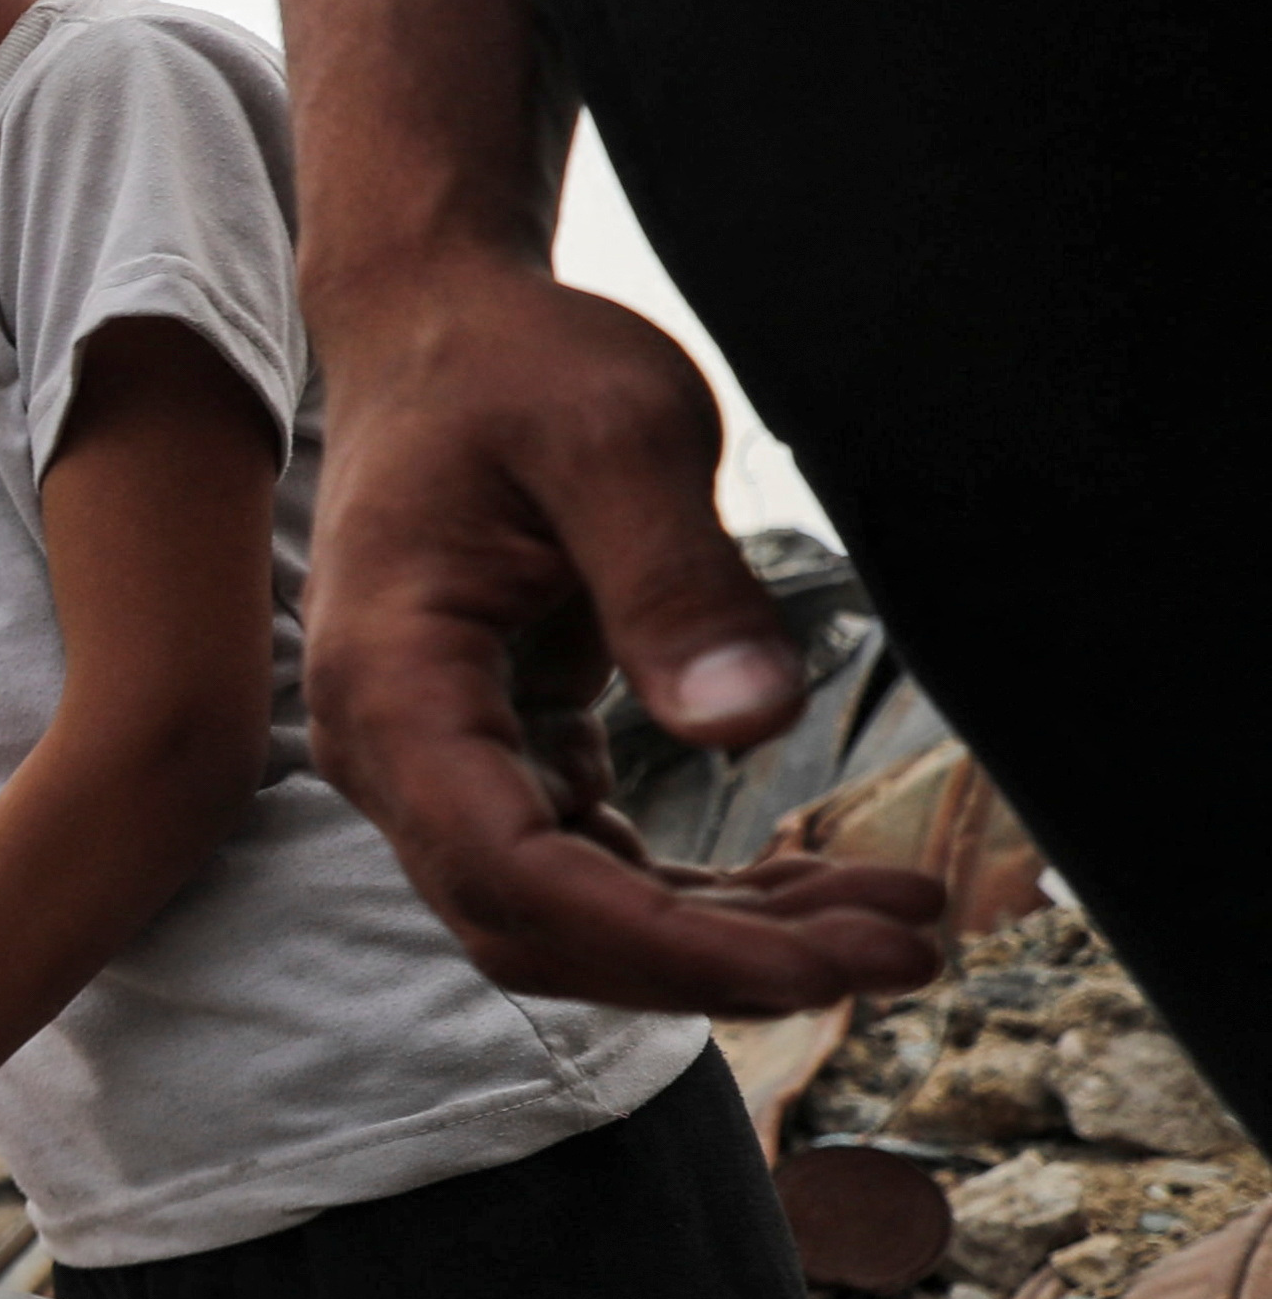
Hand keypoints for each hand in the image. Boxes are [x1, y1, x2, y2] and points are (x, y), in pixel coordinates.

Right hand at [303, 252, 947, 1015]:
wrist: (434, 333)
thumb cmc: (510, 366)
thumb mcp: (614, 437)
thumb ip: (674, 579)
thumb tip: (749, 725)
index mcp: (395, 685)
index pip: (512, 874)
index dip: (662, 945)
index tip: (816, 964)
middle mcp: (394, 751)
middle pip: (542, 927)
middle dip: (719, 965)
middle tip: (903, 952)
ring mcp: (439, 763)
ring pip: (574, 916)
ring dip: (726, 942)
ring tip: (889, 927)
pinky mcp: (498, 754)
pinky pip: (593, 867)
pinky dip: (699, 896)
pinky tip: (809, 883)